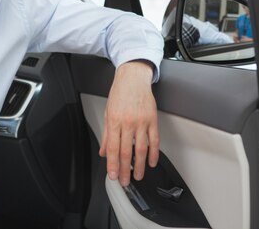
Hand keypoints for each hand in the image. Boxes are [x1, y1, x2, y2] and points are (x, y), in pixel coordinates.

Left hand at [99, 60, 158, 186]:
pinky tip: (152, 162)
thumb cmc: (120, 93)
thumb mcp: (107, 112)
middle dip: (125, 169)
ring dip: (140, 165)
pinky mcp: (152, 119)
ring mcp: (141, 121)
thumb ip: (106, 134)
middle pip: (127, 151)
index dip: (113, 164)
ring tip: (138, 176)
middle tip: (124, 181)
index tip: (113, 175)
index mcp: (114, 121)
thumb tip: (104, 151)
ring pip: (141, 149)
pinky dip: (154, 153)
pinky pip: (154, 140)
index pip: (113, 148)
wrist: (133, 78)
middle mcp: (128, 122)